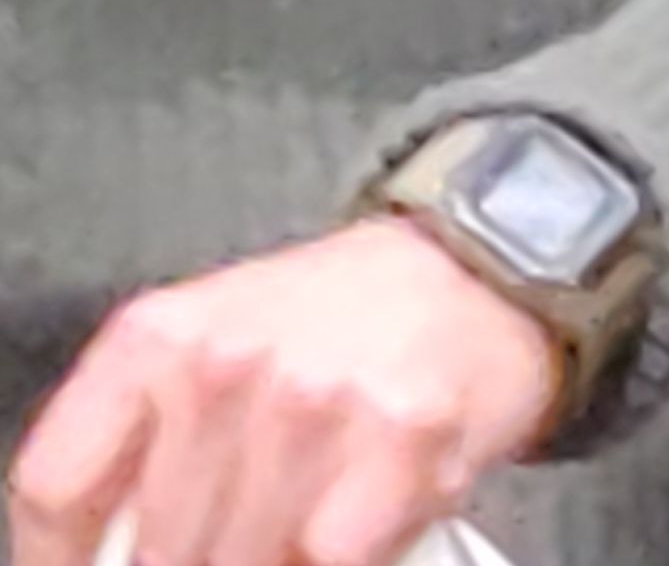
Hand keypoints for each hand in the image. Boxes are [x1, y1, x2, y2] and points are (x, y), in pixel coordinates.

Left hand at [9, 222, 560, 565]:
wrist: (479, 265)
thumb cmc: (330, 323)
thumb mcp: (205, 348)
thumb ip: (137, 445)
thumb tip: (99, 556)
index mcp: (159, 334)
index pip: (56, 491)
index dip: (65, 564)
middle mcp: (229, 359)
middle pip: (156, 551)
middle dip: (200, 560)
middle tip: (240, 533)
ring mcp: (316, 400)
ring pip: (242, 562)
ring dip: (274, 555)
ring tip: (305, 524)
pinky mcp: (402, 436)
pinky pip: (333, 561)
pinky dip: (343, 557)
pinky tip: (358, 523)